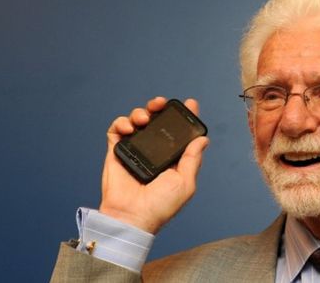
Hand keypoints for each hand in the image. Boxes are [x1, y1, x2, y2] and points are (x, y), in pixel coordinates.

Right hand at [99, 97, 208, 233]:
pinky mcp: (117, 152)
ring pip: (137, 121)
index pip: (179, 133)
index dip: (185, 117)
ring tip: (144, 119)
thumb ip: (192, 159)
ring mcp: (135, 150)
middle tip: (160, 103)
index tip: (190, 103)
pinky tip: (129, 128)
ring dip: (140, 113)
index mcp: (172, 159)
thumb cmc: (160, 206)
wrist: (131, 217)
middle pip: (157, 122)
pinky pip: (117, 130)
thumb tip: (203, 140)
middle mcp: (154, 152)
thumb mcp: (184, 183)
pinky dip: (122, 123)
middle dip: (159, 107)